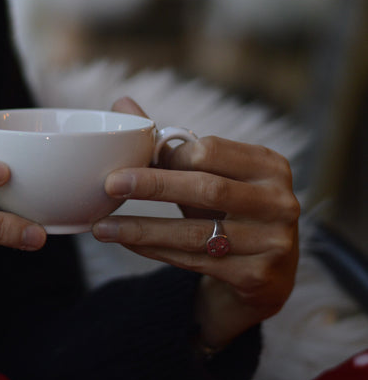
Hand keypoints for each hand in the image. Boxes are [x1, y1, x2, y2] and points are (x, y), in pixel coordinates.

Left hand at [92, 97, 299, 347]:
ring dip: (143, 228)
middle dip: (153, 185)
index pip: (213, 151)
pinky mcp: (258, 276)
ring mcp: (274, 242)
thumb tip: (122, 103)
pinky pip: (195, 261)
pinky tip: (127, 244)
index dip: (170, 157)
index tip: (133, 163)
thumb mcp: (210, 178)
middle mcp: (279, 201)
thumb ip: (170, 145)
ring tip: (101, 228)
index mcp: (269, 166)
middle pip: (207, 188)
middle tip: (110, 185)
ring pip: (196, 233)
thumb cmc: (230, 215)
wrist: (266, 276)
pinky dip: (155, 251)